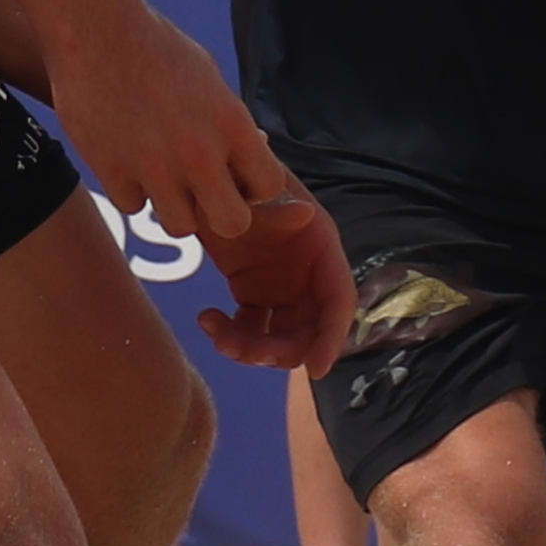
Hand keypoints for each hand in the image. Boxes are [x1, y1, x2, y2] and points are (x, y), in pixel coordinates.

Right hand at [42, 3, 280, 246]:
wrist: (97, 29)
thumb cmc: (157, 48)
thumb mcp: (209, 78)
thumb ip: (231, 123)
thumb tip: (258, 150)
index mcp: (232, 125)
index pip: (269, 186)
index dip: (254, 186)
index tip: (236, 174)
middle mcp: (200, 153)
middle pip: (233, 223)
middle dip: (221, 212)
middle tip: (204, 191)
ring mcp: (156, 168)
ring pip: (181, 227)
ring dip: (174, 207)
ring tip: (162, 174)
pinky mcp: (114, 172)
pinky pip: (134, 207)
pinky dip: (132, 190)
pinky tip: (127, 159)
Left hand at [194, 182, 358, 375]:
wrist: (210, 175)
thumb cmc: (241, 176)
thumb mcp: (260, 189)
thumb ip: (280, 204)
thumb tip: (304, 215)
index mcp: (321, 249)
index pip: (339, 301)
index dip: (332, 337)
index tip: (316, 370)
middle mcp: (307, 274)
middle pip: (309, 330)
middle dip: (281, 351)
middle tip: (244, 352)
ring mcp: (281, 288)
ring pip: (278, 337)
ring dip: (251, 349)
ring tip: (216, 333)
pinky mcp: (253, 294)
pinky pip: (249, 329)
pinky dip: (229, 335)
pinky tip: (206, 318)